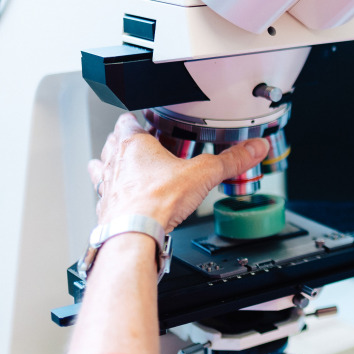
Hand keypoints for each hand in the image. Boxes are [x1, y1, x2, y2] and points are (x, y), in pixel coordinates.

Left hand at [87, 113, 269, 230]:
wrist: (133, 234)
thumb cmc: (156, 201)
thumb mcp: (203, 174)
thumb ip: (230, 161)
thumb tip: (252, 149)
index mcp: (134, 144)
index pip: (127, 121)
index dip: (136, 119)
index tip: (146, 120)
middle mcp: (115, 162)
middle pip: (112, 142)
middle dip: (123, 141)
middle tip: (140, 144)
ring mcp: (107, 186)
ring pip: (100, 168)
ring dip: (109, 166)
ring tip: (122, 168)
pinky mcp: (106, 209)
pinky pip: (104, 197)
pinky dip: (112, 196)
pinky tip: (124, 200)